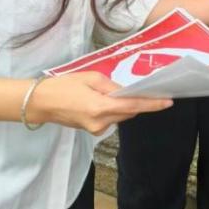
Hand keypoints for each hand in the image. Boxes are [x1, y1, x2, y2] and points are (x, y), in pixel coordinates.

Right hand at [27, 72, 172, 135]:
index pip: (132, 108)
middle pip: (128, 113)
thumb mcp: (90, 78)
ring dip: (124, 106)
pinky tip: (106, 100)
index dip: (152, 105)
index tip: (168, 101)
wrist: (41, 103)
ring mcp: (95, 129)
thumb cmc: (64, 86)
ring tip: (116, 92)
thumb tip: (127, 92)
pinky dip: (114, 110)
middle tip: (145, 89)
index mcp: (100, 108)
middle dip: (137, 103)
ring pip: (120, 117)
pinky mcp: (91, 130)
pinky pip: (110, 119)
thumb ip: (111, 86)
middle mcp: (100, 123)